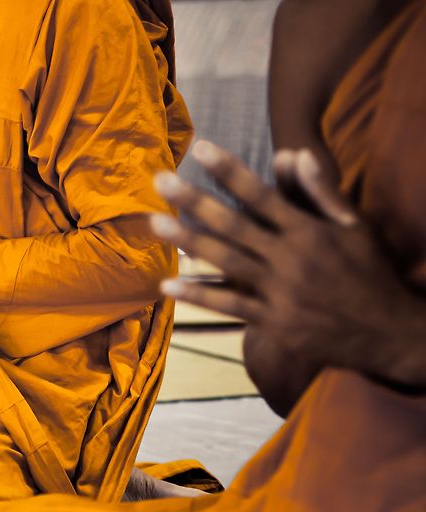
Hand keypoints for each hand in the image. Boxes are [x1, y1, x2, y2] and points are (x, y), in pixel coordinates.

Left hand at [151, 140, 425, 389]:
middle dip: (195, 201)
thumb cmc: (370, 272)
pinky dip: (199, 295)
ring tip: (155, 222)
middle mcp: (292, 257)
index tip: (201, 148)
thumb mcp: (354, 227)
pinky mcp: (274, 322)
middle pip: (235, 224)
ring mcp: (281, 291)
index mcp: (310, 230)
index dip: (229, 171)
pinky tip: (168, 285)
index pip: (262, 194)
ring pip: (226, 262)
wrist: (389, 331)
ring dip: (188, 242)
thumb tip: (295, 153)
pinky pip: (230, 306)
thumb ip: (320, 191)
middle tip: (161, 179)